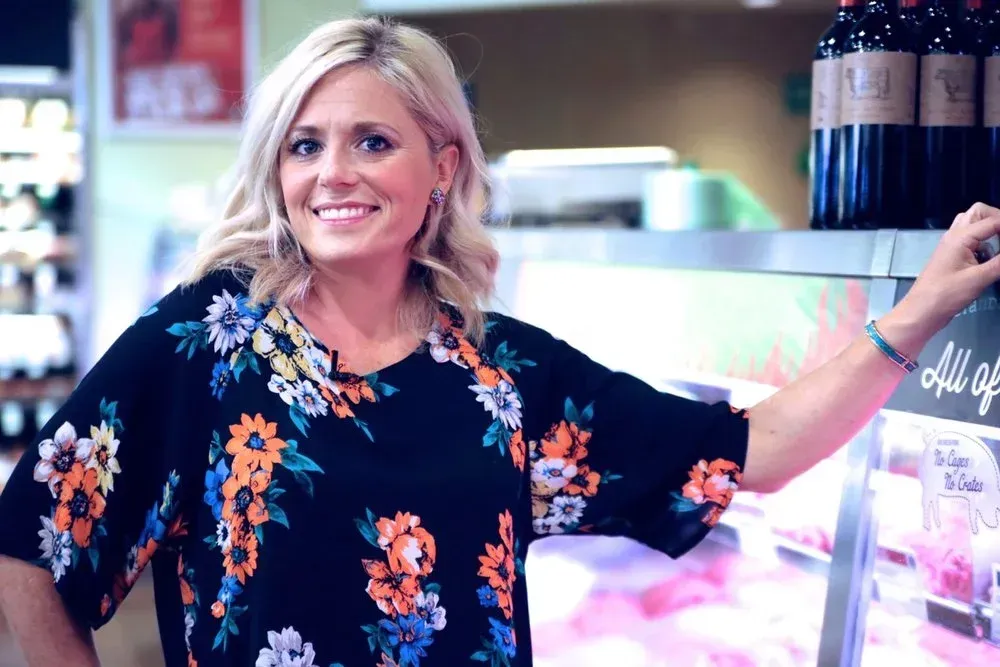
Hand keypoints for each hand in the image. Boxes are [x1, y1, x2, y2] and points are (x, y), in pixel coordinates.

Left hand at [882, 203, 999, 356]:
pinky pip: (971, 239)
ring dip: (991, 229)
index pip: (993, 220)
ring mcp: (952, 245)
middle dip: (999, 219)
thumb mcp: (979, 278)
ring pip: (973, 225)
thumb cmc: (946, 295)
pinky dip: (984, 242)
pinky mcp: (953, 256)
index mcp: (960, 237)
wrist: (921, 311)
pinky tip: (991, 258)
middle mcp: (954, 236)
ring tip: (999, 247)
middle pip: (979, 213)